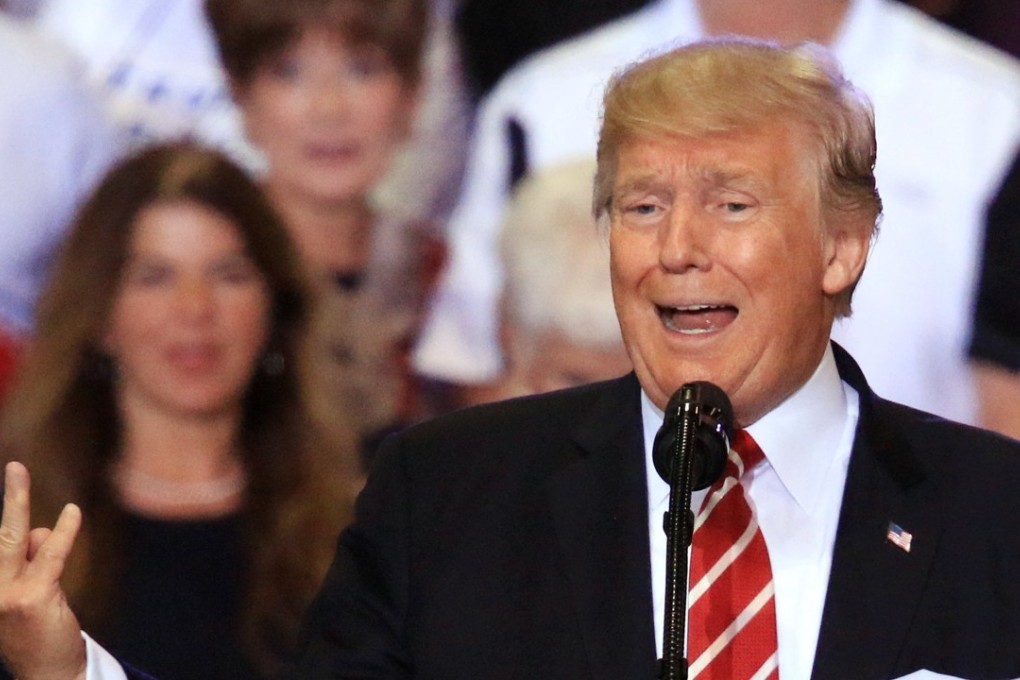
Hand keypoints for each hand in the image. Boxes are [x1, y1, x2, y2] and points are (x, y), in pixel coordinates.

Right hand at [0, 462, 85, 679]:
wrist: (45, 676)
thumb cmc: (34, 630)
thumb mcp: (25, 591)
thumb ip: (29, 558)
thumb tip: (43, 530)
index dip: (8, 515)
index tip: (12, 481)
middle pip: (1, 535)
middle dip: (12, 496)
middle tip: (16, 465)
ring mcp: (5, 596)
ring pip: (20, 539)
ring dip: (38, 529)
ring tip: (28, 514)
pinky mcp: (32, 599)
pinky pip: (52, 555)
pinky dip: (66, 532)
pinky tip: (74, 513)